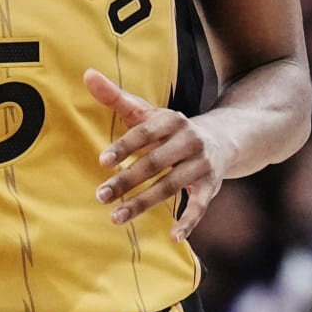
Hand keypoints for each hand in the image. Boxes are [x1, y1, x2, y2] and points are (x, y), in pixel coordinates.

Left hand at [88, 70, 231, 241]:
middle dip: (127, 180)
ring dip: (144, 203)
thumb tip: (87, 74)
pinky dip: (188, 222)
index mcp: (171, 120)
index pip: (145, 133)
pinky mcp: (211, 186)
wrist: (224, 137)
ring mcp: (201, 164)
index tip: (102, 161)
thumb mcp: (148, 112)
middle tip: (100, 196)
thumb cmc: (172, 128)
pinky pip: (199, 206)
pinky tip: (173, 237)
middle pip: (155, 162)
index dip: (125, 146)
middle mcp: (189, 140)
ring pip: (171, 186)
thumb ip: (116, 97)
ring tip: (116, 217)